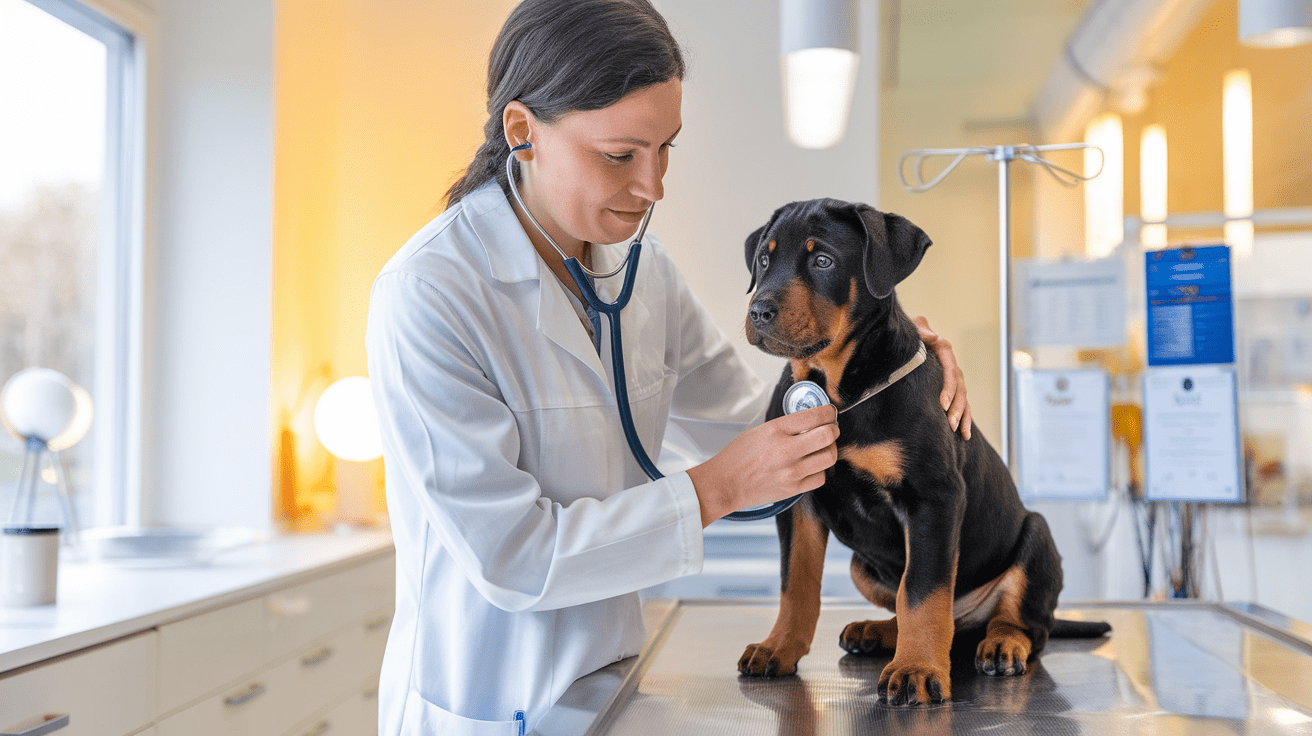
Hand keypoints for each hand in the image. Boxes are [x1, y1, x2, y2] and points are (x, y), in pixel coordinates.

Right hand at [688, 404, 838, 525]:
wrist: (725, 483)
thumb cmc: (738, 456)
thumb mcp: (760, 430)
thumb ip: (786, 427)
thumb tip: (811, 422)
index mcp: (776, 430)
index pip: (815, 416)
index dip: (828, 412)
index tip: (829, 413)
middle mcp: (786, 450)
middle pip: (828, 435)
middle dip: (833, 430)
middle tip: (830, 429)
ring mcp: (792, 471)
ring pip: (829, 457)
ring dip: (830, 450)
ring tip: (822, 448)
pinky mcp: (794, 488)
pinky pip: (821, 477)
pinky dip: (820, 470)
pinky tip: (812, 466)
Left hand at [914, 316, 971, 439]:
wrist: (912, 338)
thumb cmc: (911, 335)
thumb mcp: (915, 329)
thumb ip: (922, 330)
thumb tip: (934, 337)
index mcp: (944, 352)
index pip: (950, 372)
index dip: (948, 389)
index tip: (942, 404)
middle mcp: (952, 365)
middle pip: (960, 388)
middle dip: (956, 407)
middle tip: (950, 423)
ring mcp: (954, 378)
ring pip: (963, 398)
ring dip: (962, 415)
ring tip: (957, 431)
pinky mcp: (952, 389)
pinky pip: (963, 405)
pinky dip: (965, 419)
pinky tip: (964, 434)